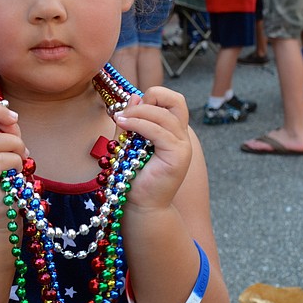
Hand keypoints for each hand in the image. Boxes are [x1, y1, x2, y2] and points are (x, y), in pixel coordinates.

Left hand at [112, 87, 191, 211]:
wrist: (140, 205)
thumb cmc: (133, 176)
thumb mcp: (127, 142)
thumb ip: (131, 120)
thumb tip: (135, 96)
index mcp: (172, 131)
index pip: (172, 100)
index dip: (153, 96)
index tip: (130, 108)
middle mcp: (181, 136)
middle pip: (176, 100)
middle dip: (152, 97)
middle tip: (128, 111)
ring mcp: (182, 146)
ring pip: (164, 115)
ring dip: (138, 112)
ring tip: (120, 119)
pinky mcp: (178, 156)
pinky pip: (158, 131)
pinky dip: (139, 124)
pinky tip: (123, 124)